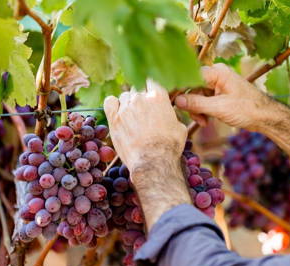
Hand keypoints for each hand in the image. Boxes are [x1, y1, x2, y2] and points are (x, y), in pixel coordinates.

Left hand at [104, 80, 190, 229]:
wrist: (153, 162)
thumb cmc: (170, 147)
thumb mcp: (180, 127)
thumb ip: (172, 115)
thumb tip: (170, 115)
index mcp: (158, 97)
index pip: (152, 80)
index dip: (152, 87)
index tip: (152, 95)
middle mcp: (140, 98)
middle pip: (138, 88)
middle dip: (142, 97)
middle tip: (145, 112)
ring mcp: (125, 108)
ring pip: (125, 95)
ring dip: (129, 103)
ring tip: (133, 117)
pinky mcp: (114, 119)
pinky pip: (110, 102)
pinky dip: (114, 105)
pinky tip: (118, 113)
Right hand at [175, 63, 267, 128]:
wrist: (266, 117)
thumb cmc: (247, 109)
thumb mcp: (219, 108)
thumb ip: (196, 103)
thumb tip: (176, 100)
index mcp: (217, 72)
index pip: (189, 77)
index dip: (178, 89)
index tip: (169, 101)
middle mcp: (216, 75)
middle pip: (191, 87)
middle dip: (191, 104)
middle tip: (194, 118)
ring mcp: (217, 84)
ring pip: (196, 96)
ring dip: (197, 110)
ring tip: (204, 122)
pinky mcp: (219, 93)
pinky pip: (203, 100)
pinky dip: (203, 111)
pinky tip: (207, 121)